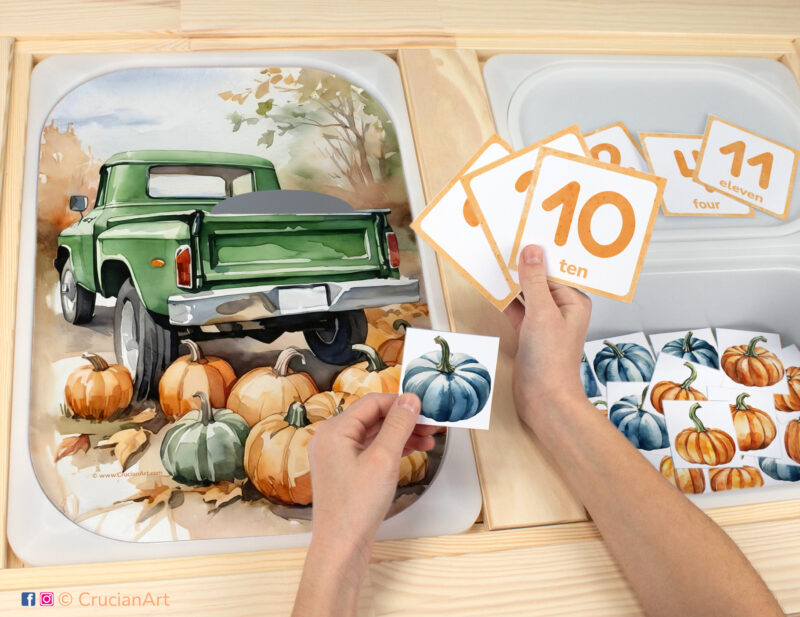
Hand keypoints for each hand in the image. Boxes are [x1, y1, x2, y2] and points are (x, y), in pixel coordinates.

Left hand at [307, 392, 436, 569]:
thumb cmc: (355, 507)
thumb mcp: (383, 459)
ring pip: (374, 434)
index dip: (400, 402)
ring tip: (428, 438)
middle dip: (404, 419)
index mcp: (334, 431)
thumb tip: (410, 400)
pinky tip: (413, 449)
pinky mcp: (346, 471)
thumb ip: (398, 426)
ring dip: (401, 434)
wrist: (341, 546)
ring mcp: (338, 456)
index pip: (372, 403)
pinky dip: (392, 448)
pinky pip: (372, 450)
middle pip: (373, 417)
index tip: (424, 406)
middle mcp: (331, 440)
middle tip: (431, 422)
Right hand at [504, 244, 591, 431]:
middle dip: (523, 266)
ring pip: (526, 294)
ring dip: (512, 282)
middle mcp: (561, 309)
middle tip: (504, 245)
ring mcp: (544, 322)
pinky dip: (505, 300)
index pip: (555, 270)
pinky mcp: (528, 333)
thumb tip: (531, 252)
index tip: (523, 236)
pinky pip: (516, 309)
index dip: (539, 254)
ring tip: (495, 261)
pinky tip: (492, 286)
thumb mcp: (542, 313)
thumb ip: (535, 281)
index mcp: (574, 301)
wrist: (543, 399)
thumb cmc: (551, 361)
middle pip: (540, 280)